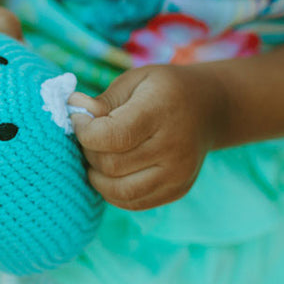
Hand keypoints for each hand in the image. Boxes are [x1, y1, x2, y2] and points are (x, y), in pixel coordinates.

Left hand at [70, 64, 221, 210]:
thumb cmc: (163, 90)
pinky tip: (113, 171)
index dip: (84, 132)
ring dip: (98, 176)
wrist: (209, 108)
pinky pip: (133, 202)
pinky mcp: (178, 191)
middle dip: (89, 152)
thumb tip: (74, 110)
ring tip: (98, 156)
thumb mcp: (134, 81)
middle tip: (90, 136)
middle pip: (111, 165)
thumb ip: (103, 100)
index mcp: (161, 110)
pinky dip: (113, 190)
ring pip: (119, 190)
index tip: (79, 119)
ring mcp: (178, 173)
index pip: (112, 136)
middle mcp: (174, 146)